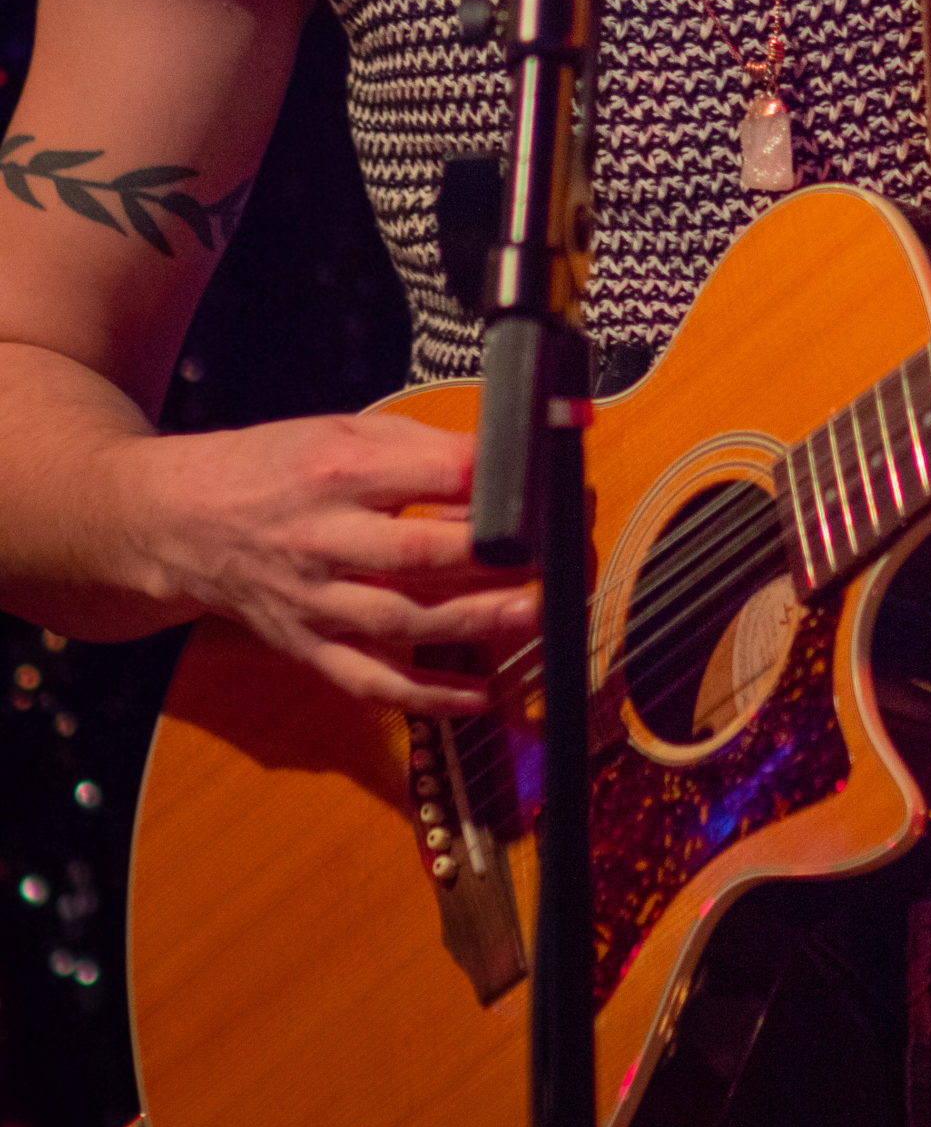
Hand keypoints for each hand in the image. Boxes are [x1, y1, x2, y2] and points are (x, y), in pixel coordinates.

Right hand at [115, 410, 537, 711]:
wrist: (180, 521)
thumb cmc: (276, 466)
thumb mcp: (345, 429)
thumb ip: (423, 447)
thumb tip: (505, 459)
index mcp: (337, 471)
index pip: (429, 475)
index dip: (492, 481)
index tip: (547, 483)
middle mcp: (324, 539)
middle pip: (418, 554)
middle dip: (492, 559)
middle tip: (555, 556)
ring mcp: (313, 600)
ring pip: (400, 622)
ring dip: (473, 625)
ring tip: (535, 615)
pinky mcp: (307, 646)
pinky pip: (368, 681)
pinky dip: (425, 697)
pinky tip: (480, 695)